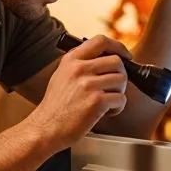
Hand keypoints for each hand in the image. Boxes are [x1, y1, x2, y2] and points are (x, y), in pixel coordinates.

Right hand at [28, 35, 129, 149]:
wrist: (45, 129)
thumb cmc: (54, 108)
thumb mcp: (61, 76)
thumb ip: (80, 64)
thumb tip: (104, 59)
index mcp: (71, 60)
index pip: (101, 41)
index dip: (118, 47)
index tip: (124, 56)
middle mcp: (79, 69)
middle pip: (116, 61)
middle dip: (120, 75)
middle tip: (114, 88)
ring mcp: (88, 84)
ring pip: (121, 80)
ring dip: (119, 92)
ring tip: (107, 102)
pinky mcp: (96, 101)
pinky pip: (121, 99)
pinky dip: (117, 107)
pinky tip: (106, 112)